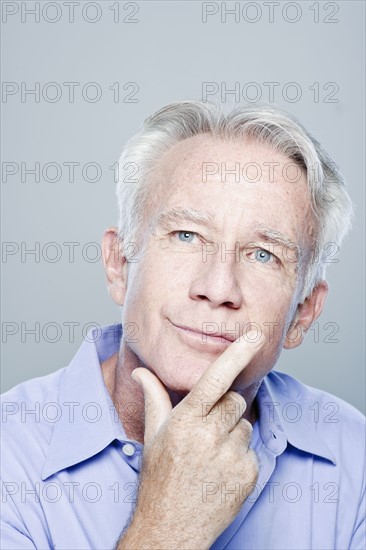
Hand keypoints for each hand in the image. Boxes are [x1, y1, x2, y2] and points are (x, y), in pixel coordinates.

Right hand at [118, 333, 263, 549]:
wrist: (171, 529)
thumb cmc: (159, 479)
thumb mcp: (154, 436)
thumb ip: (154, 398)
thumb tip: (140, 371)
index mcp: (185, 422)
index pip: (215, 380)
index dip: (237, 354)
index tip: (256, 337)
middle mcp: (209, 436)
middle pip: (235, 401)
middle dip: (225, 408)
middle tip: (206, 430)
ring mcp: (231, 457)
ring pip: (245, 425)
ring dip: (232, 433)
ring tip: (211, 455)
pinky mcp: (249, 474)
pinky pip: (251, 449)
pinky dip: (240, 456)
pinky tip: (221, 472)